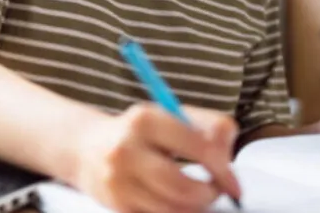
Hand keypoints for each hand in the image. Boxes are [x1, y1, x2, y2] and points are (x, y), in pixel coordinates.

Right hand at [70, 103, 240, 212]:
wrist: (87, 148)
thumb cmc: (140, 133)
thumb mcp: (171, 116)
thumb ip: (208, 126)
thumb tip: (228, 151)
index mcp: (145, 120)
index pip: (199, 148)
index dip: (223, 169)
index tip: (233, 181)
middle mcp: (126, 150)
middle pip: (184, 188)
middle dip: (209, 195)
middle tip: (215, 191)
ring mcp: (118, 182)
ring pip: (174, 210)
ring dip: (195, 208)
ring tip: (196, 197)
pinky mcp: (116, 206)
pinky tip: (174, 203)